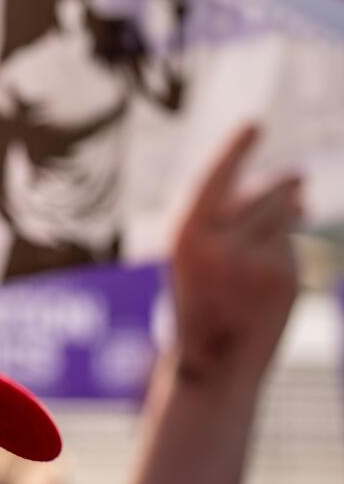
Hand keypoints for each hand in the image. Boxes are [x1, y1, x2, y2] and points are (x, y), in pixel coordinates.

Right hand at [170, 125, 301, 389]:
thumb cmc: (198, 299)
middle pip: (266, 193)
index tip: (255, 124)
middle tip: (299, 176)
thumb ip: (225, 216)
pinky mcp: (283, 278)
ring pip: (285, 216)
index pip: (215, 178)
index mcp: (185, 233)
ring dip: (291, 213)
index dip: (235, 149)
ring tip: (288, 219)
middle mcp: (219, 243)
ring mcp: (253, 261)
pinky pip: (292, 246)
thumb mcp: (193, 252)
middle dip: (286, 184)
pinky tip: (272, 271)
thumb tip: (294, 184)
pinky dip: (287, 249)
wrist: (212, 360)